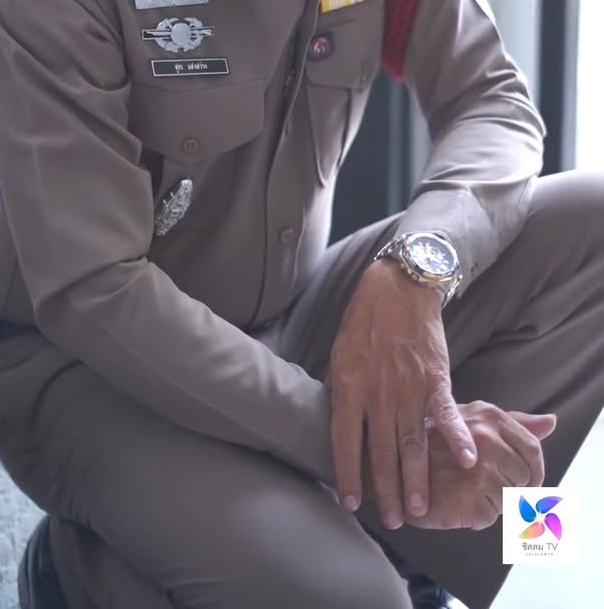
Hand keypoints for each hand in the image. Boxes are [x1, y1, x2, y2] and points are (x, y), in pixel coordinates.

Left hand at [329, 258, 476, 528]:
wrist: (398, 286)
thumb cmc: (364, 320)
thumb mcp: (340, 354)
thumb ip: (342, 392)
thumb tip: (338, 426)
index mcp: (349, 386)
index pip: (345, 441)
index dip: (348, 474)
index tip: (352, 503)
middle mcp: (378, 392)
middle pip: (382, 451)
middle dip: (386, 490)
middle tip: (393, 521)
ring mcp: (408, 386)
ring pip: (412, 442)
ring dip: (416, 479)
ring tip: (418, 509)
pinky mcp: (435, 377)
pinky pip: (447, 414)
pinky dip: (458, 438)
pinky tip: (467, 462)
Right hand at [402, 403, 556, 530]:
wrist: (391, 467)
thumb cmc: (432, 444)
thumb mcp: (470, 420)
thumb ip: (512, 422)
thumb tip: (550, 422)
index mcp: (488, 416)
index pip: (533, 449)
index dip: (534, 470)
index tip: (523, 481)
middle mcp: (486, 438)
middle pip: (525, 478)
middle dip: (509, 488)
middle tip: (479, 485)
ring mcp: (478, 468)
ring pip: (510, 500)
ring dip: (491, 503)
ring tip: (463, 490)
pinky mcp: (470, 496)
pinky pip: (491, 517)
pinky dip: (476, 516)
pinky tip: (454, 503)